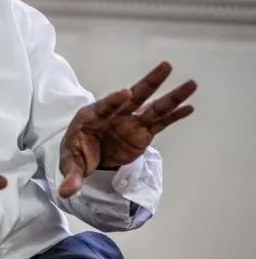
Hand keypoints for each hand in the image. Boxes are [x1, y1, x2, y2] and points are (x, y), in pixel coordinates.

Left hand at [58, 61, 196, 197]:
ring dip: (171, 96)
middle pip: (133, 96)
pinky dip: (174, 116)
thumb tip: (66, 192)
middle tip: (165, 66)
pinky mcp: (142, 132)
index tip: (126, 92)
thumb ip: (71, 176)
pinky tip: (189, 108)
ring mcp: (130, 122)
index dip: (113, 100)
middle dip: (148, 82)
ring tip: (191, 83)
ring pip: (152, 106)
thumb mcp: (70, 165)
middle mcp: (114, 114)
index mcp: (91, 117)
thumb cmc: (76, 154)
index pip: (103, 107)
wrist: (87, 157)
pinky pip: (160, 123)